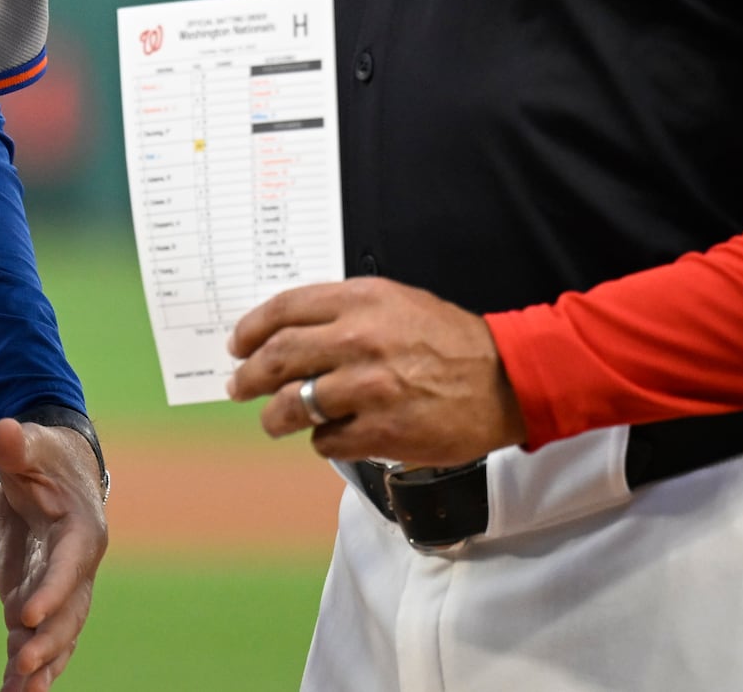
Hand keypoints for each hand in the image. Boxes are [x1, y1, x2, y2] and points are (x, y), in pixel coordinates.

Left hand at [0, 418, 108, 691]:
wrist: (53, 475)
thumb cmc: (44, 458)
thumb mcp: (30, 446)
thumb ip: (17, 444)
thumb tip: (3, 432)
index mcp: (82, 530)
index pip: (69, 567)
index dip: (51, 592)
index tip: (26, 615)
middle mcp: (77, 568)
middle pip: (68, 612)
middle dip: (48, 641)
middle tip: (22, 663)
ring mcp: (58, 591)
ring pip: (57, 635)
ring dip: (42, 665)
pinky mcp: (36, 602)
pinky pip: (36, 640)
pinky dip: (27, 668)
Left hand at [227, 277, 524, 466]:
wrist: (504, 380)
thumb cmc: (448, 340)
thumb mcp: (395, 301)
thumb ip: (344, 311)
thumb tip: (288, 330)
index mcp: (361, 301)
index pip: (284, 310)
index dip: (251, 329)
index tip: (238, 344)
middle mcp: (359, 340)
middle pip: (278, 357)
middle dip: (249, 376)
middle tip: (239, 386)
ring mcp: (368, 389)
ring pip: (292, 405)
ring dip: (274, 416)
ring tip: (273, 420)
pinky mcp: (381, 432)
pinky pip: (325, 441)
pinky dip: (320, 440)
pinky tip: (330, 435)